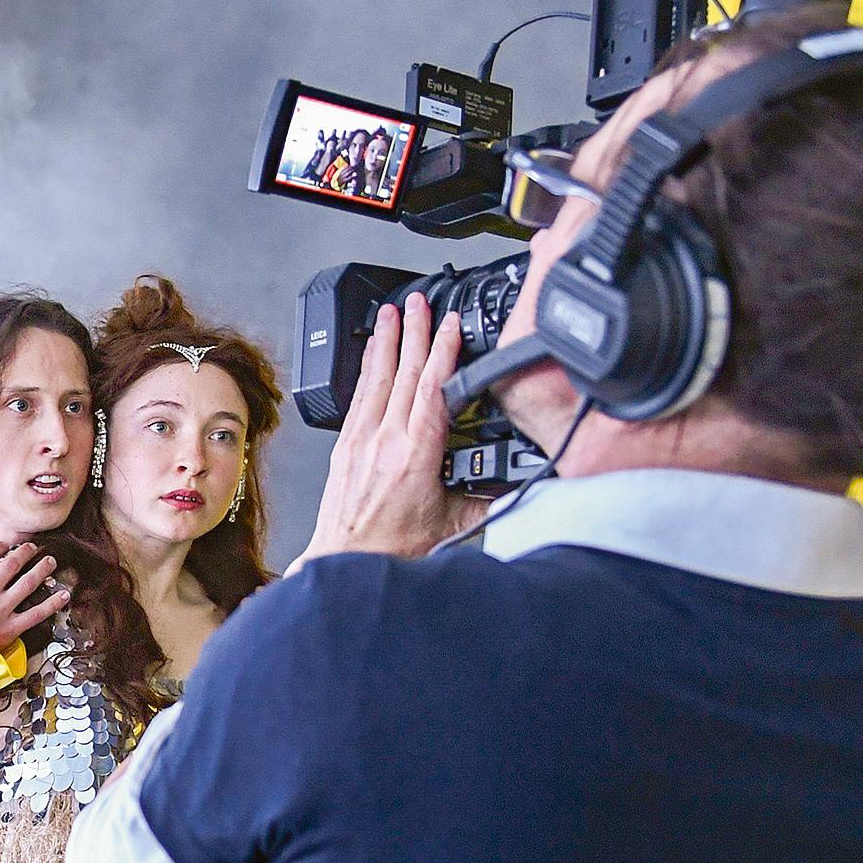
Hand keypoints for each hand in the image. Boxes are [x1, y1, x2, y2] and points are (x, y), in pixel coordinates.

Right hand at [0, 541, 65, 649]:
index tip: (5, 545)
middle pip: (11, 564)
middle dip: (25, 552)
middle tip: (33, 548)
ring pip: (27, 583)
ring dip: (42, 569)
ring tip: (50, 561)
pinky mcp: (9, 630)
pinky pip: (36, 614)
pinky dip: (52, 603)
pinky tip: (63, 594)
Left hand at [295, 294, 487, 567]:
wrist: (346, 562)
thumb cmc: (393, 549)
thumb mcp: (455, 524)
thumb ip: (489, 499)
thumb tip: (518, 482)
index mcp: (416, 453)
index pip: (434, 388)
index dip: (444, 351)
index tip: (451, 323)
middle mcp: (385, 439)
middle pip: (404, 372)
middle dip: (414, 332)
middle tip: (420, 301)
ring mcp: (361, 439)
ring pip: (377, 378)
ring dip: (387, 342)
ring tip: (392, 312)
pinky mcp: (345, 446)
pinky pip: (359, 396)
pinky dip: (367, 369)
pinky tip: (371, 353)